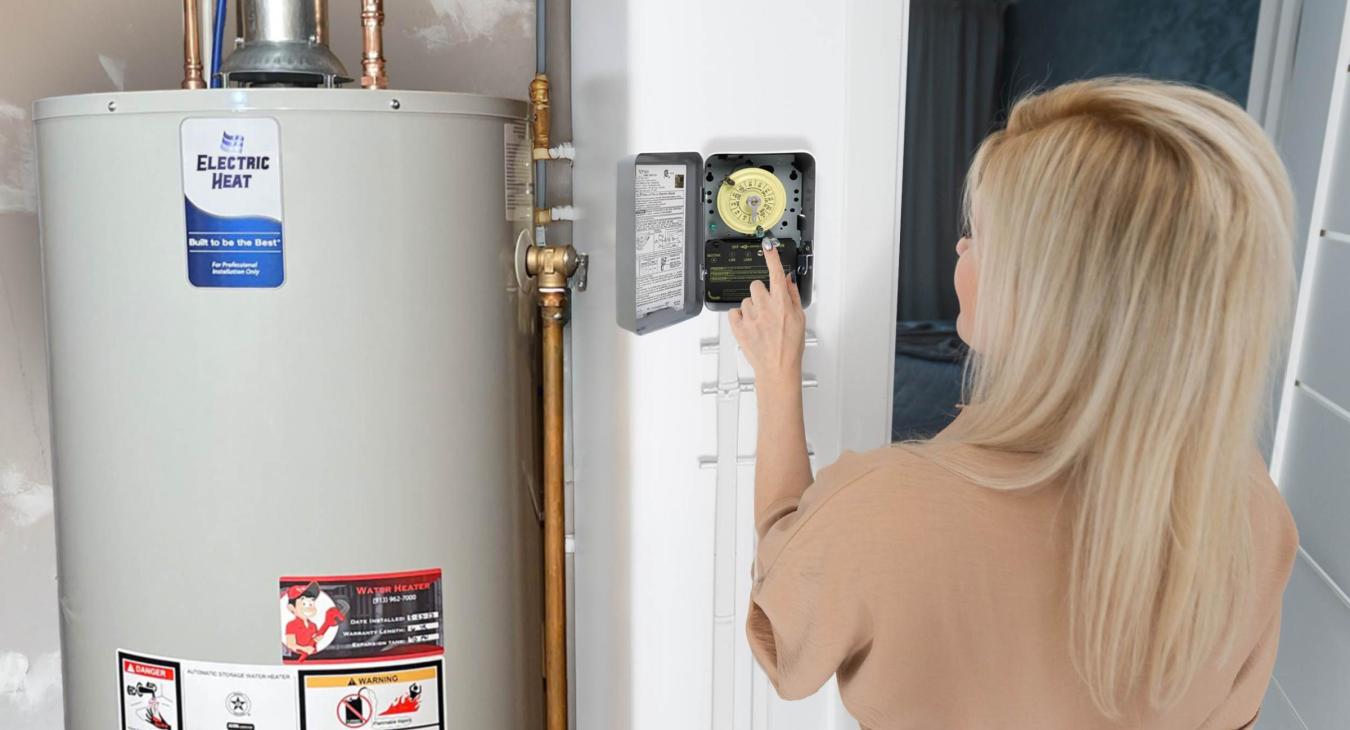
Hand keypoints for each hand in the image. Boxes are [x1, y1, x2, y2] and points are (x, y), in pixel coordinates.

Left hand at [728, 239, 804, 388]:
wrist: (778, 368)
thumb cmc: (790, 347)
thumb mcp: (799, 319)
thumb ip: (792, 296)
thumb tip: (787, 280)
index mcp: (781, 303)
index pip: (776, 273)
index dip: (772, 257)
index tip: (767, 245)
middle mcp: (765, 308)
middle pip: (756, 286)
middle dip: (761, 294)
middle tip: (767, 308)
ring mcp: (750, 317)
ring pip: (745, 301)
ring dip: (752, 308)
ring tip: (760, 323)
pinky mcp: (738, 327)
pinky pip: (734, 312)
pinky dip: (740, 318)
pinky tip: (750, 326)